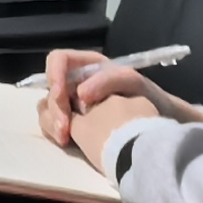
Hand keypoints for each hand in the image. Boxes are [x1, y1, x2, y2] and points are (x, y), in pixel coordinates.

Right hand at [35, 48, 202, 154]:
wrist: (156, 128)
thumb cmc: (148, 99)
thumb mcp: (133, 83)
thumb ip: (108, 80)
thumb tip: (80, 94)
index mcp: (86, 66)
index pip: (58, 60)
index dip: (54, 75)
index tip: (61, 96)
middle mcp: (74, 82)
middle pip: (49, 87)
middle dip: (55, 107)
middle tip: (65, 127)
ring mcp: (71, 104)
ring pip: (45, 107)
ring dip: (51, 122)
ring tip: (65, 138)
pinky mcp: (71, 124)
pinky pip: (50, 124)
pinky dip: (53, 132)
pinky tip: (67, 142)